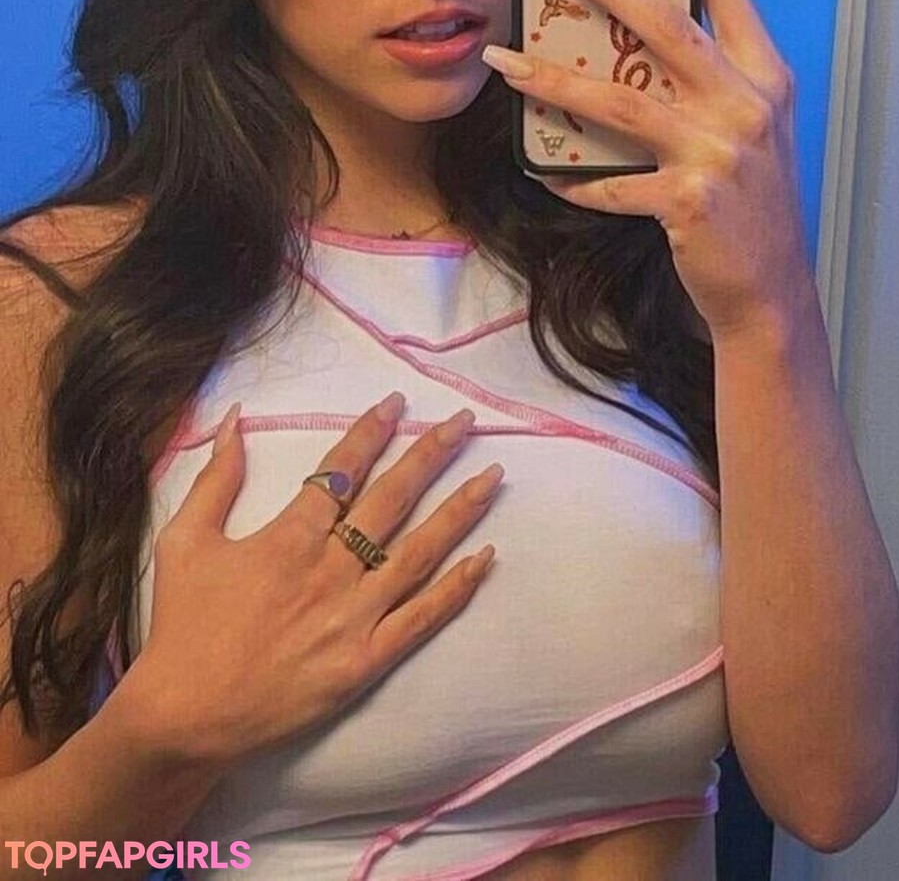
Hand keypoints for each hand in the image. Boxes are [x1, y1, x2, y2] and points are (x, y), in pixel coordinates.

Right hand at [128, 397, 501, 765]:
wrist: (186, 716)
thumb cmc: (183, 626)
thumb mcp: (184, 541)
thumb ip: (215, 479)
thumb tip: (236, 418)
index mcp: (289, 538)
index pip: (342, 473)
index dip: (371, 433)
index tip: (397, 404)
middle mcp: (330, 570)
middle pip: (392, 500)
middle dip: (430, 455)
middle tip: (464, 423)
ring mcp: (354, 616)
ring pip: (418, 552)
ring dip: (459, 511)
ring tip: (493, 476)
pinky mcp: (367, 660)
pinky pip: (422, 617)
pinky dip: (457, 587)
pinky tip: (486, 557)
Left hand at [483, 0, 813, 336]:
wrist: (772, 291)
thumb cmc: (755, 208)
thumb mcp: (751, 132)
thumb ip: (712, 83)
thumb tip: (637, 41)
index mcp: (765, 76)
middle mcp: (747, 104)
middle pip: (664, 24)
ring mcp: (720, 151)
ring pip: (621, 100)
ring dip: (553, 79)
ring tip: (504, 62)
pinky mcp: (690, 199)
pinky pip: (612, 183)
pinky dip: (575, 181)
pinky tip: (545, 174)